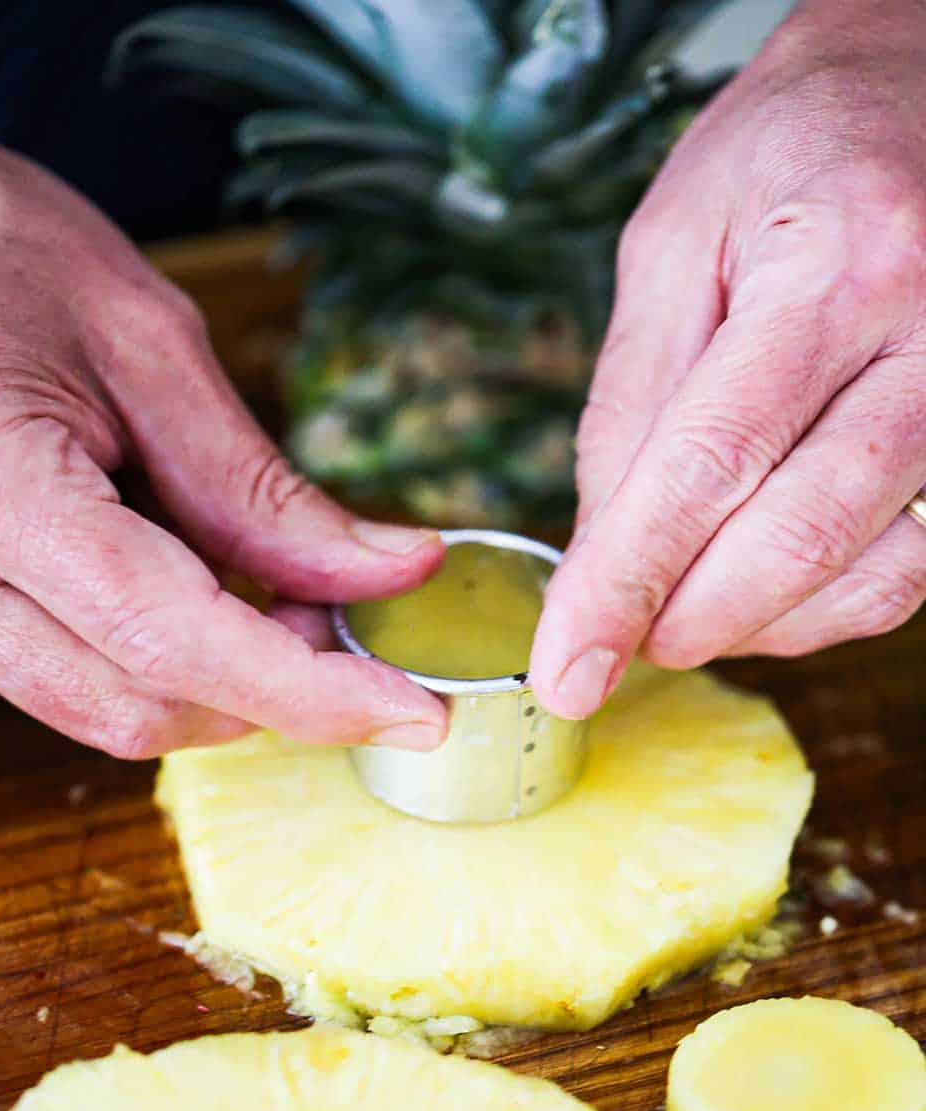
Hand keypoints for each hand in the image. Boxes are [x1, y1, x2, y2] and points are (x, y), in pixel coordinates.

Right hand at [0, 107, 446, 754]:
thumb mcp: (141, 342)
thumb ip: (261, 484)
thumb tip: (389, 569)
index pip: (172, 639)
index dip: (309, 693)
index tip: (418, 710)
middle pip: (138, 707)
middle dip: (269, 691)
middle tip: (347, 616)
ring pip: (100, 707)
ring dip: (213, 677)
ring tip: (268, 587)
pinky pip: (63, 673)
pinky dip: (151, 653)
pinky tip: (178, 572)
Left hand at [531, 0, 925, 717]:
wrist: (918, 94)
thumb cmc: (784, 159)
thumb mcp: (674, 248)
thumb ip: (631, 403)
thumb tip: (598, 552)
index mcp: (832, 266)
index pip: (708, 462)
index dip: (627, 581)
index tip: (566, 669)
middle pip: (802, 534)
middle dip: (690, 619)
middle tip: (621, 643)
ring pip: (873, 575)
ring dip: (760, 626)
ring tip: (684, 604)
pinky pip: (916, 571)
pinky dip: (824, 608)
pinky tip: (763, 584)